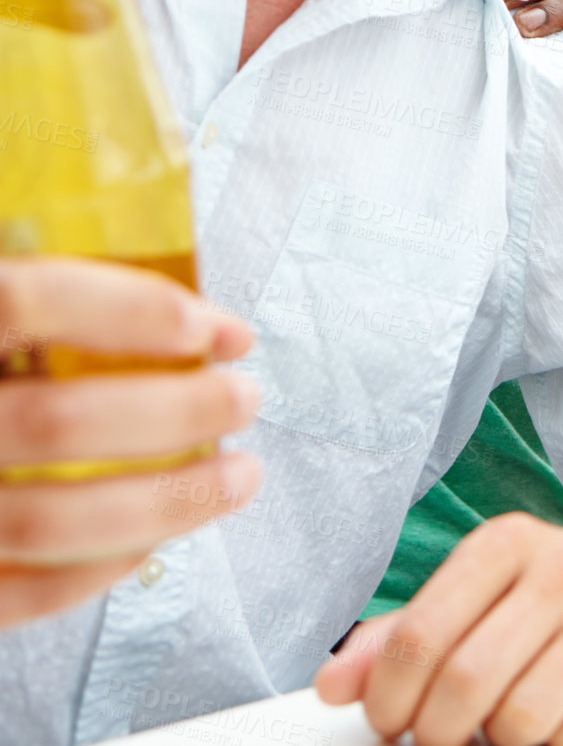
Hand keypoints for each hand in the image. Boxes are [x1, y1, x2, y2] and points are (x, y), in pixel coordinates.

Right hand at [0, 258, 261, 627]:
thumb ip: (22, 288)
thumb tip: (143, 261)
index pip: (24, 299)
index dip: (133, 308)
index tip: (214, 324)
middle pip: (58, 422)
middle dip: (180, 412)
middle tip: (246, 397)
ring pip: (51, 522)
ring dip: (169, 501)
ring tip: (238, 475)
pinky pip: (19, 595)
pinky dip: (97, 570)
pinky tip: (151, 542)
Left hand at [316, 512, 562, 745]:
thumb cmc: (560, 598)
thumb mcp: (482, 595)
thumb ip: (404, 636)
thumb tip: (333, 684)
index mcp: (507, 543)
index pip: (417, 635)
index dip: (389, 701)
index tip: (391, 726)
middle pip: (464, 684)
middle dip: (439, 735)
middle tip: (444, 741)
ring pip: (519, 721)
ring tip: (505, 729)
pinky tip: (553, 730)